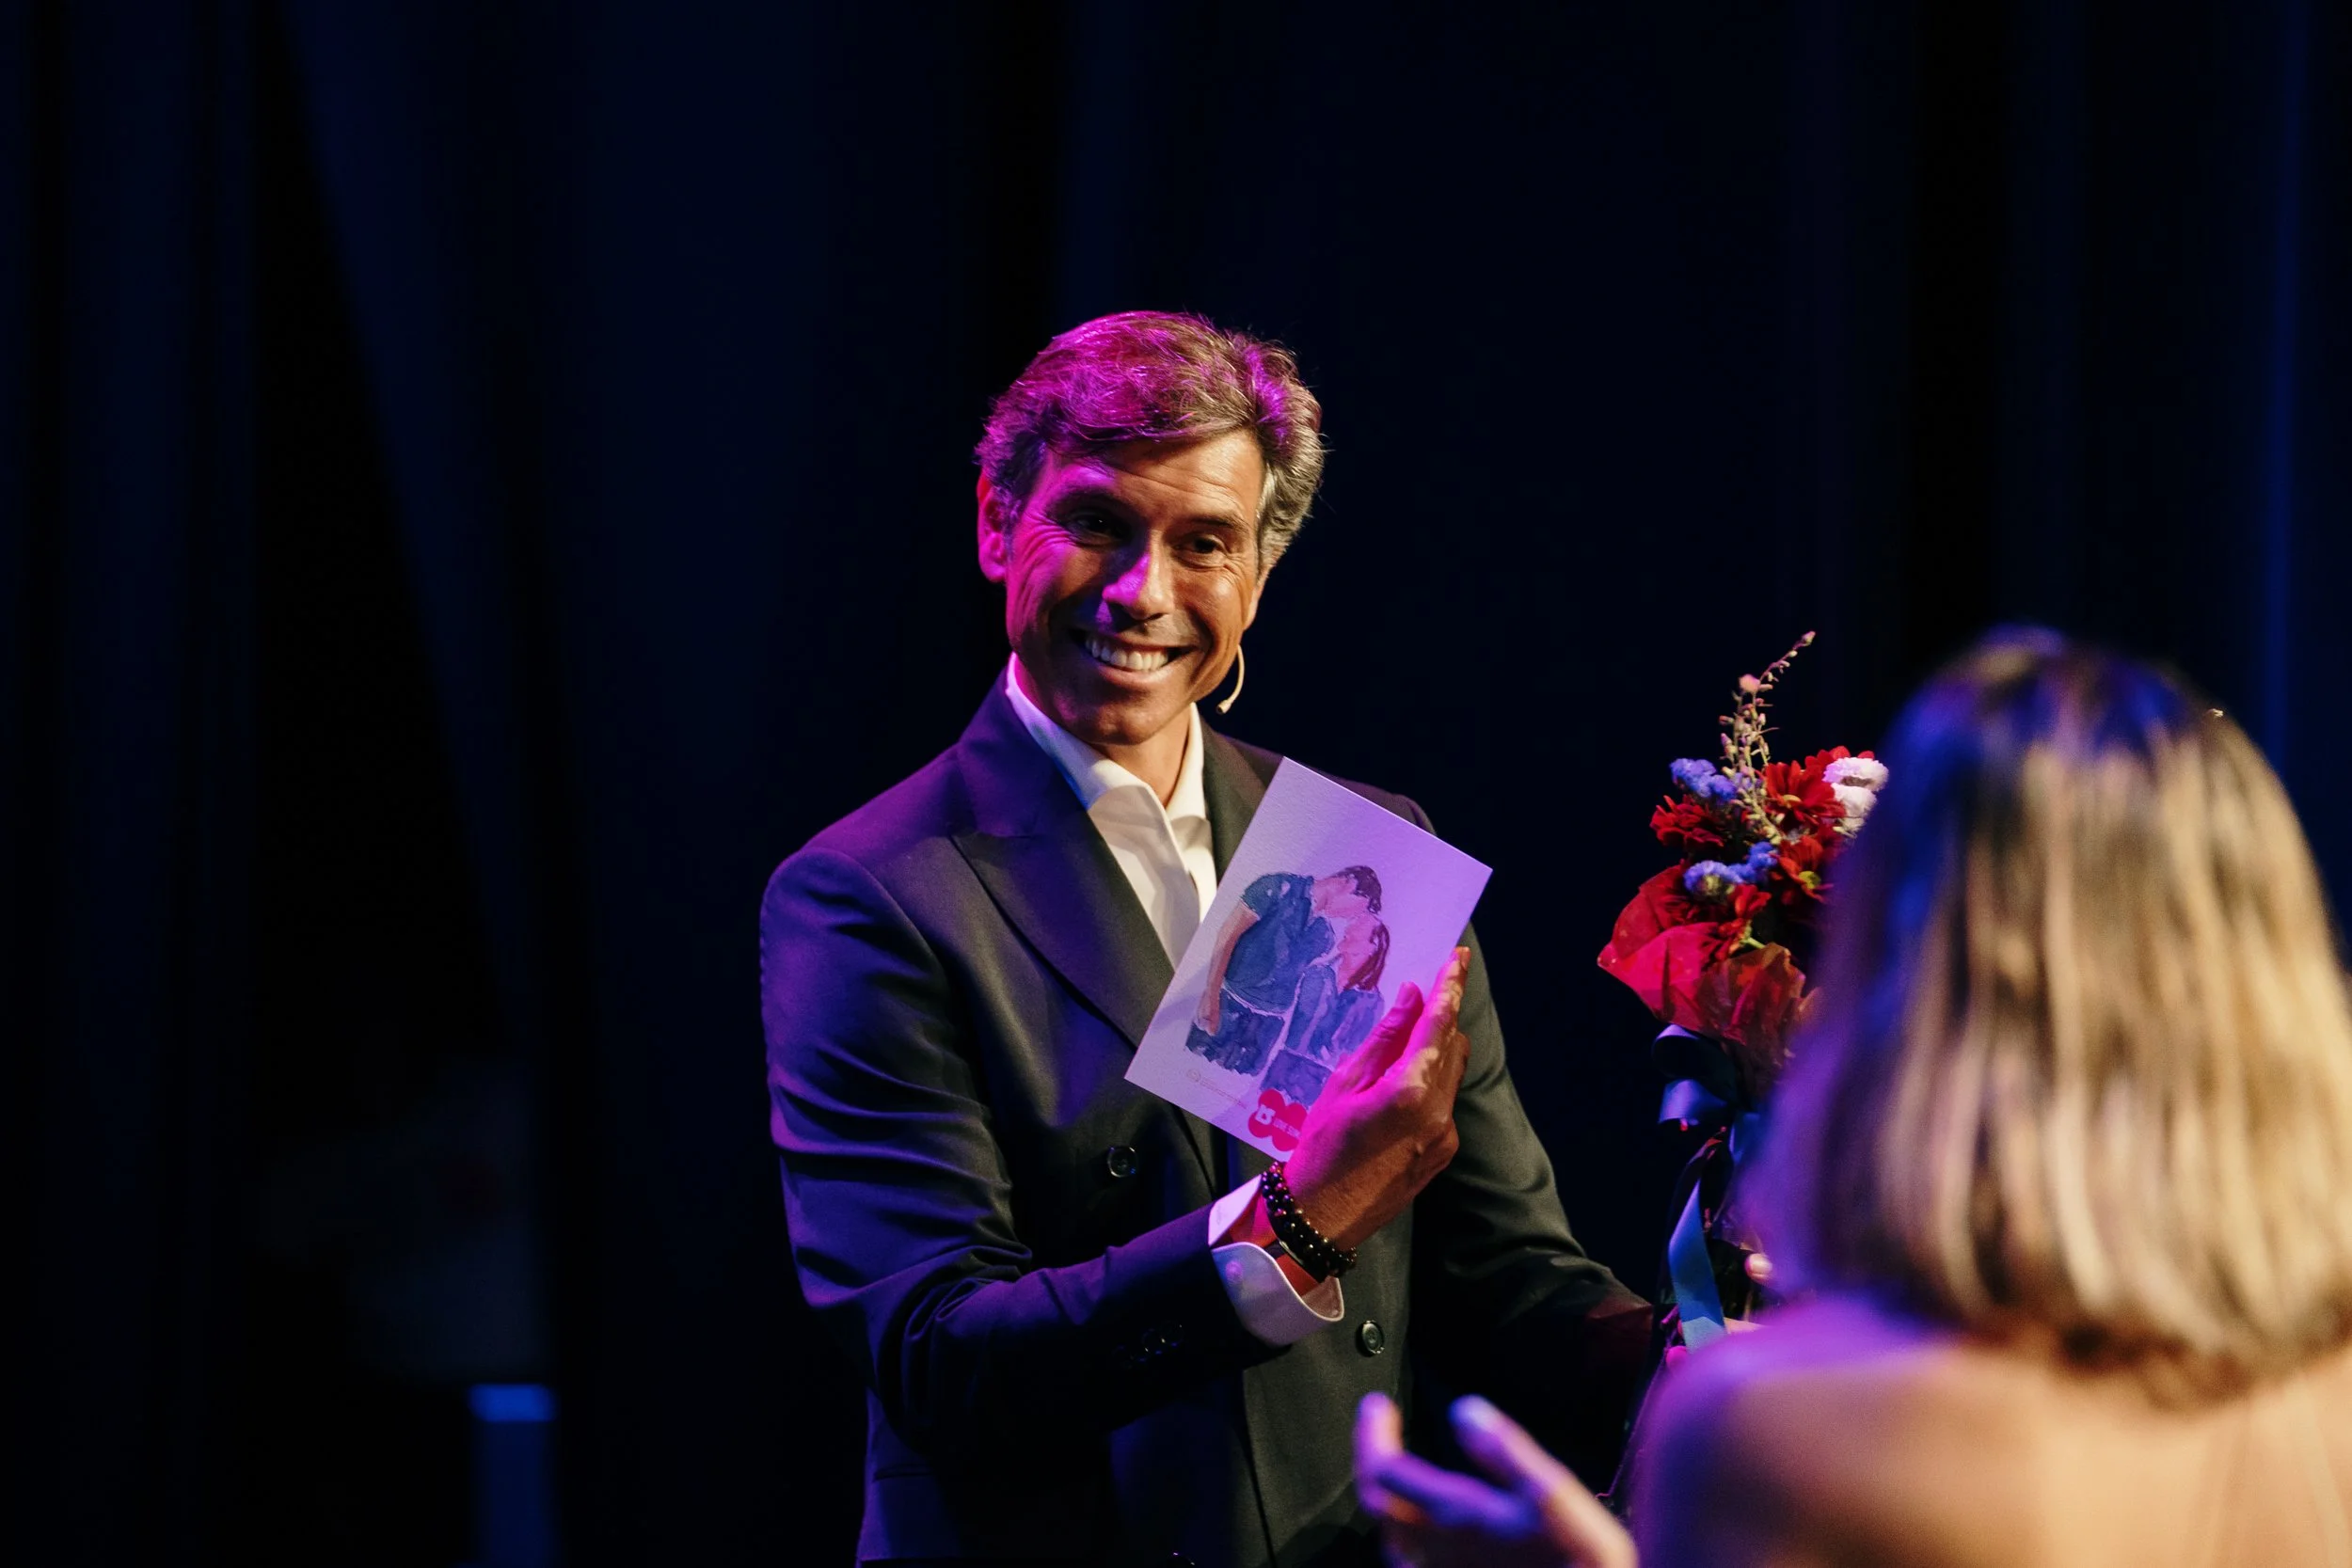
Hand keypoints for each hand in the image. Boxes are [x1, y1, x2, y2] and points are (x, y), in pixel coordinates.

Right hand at [1283, 948, 1469, 1251]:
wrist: (1324, 1216)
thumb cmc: (1322, 1148)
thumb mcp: (1343, 1085)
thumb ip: (1383, 1039)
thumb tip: (1411, 998)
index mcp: (1411, 1091)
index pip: (1439, 1024)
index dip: (1450, 986)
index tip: (1458, 957)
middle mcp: (1439, 1112)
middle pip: (1454, 1046)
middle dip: (1440, 1018)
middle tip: (1417, 998)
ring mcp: (1446, 1136)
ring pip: (1452, 1074)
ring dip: (1435, 1050)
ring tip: (1399, 1044)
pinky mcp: (1444, 1152)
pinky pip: (1444, 1102)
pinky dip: (1429, 1083)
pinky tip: (1395, 1088)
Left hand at [1355, 1393, 1635, 1567]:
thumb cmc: (1576, 1560)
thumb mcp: (1552, 1495)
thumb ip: (1506, 1450)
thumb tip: (1464, 1409)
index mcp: (1454, 1515)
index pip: (1386, 1469)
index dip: (1373, 1433)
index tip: (1376, 1406)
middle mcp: (1434, 1548)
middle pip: (1377, 1502)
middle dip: (1371, 1460)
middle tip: (1376, 1430)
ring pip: (1391, 1534)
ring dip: (1384, 1497)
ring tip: (1394, 1471)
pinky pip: (1408, 1560)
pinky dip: (1402, 1533)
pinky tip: (1422, 1530)